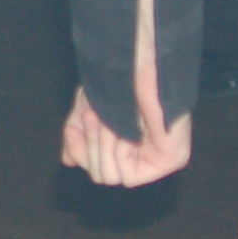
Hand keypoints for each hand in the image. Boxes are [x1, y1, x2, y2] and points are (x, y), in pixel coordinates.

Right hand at [61, 0, 193, 187]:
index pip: (97, 169)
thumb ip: (79, 136)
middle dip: (91, 145)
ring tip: (111, 121)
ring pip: (109, 176)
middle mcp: (147, 152)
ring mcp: (160, 158)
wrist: (138, 61)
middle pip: (100, 175)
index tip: (82, 120)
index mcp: (132, 142)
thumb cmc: (118, 78)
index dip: (82, 147)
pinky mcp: (169, 160)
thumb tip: (68, 161)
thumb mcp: (89, 109)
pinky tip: (122, 130)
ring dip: (101, 145)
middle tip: (98, 118)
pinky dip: (115, 151)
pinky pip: (127, 176)